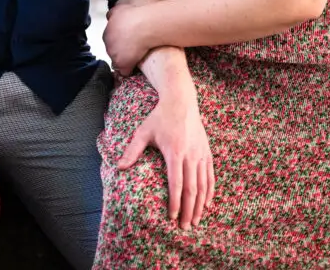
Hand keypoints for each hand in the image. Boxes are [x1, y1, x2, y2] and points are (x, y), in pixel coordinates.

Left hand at [103, 3, 152, 75]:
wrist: (143, 25)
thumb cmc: (133, 16)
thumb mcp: (119, 10)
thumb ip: (112, 14)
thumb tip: (109, 17)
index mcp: (106, 34)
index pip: (111, 43)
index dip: (119, 43)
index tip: (128, 41)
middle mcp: (108, 46)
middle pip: (113, 52)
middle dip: (121, 51)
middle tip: (133, 48)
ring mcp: (114, 56)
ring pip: (118, 62)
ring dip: (125, 60)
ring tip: (136, 56)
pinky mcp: (122, 65)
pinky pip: (125, 72)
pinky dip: (130, 70)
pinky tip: (136, 65)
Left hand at [118, 95, 214, 229]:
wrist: (181, 101)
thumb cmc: (160, 117)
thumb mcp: (143, 131)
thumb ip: (132, 150)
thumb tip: (119, 167)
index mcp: (174, 151)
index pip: (176, 183)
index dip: (175, 202)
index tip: (171, 218)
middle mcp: (190, 154)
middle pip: (192, 189)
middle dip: (188, 210)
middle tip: (184, 228)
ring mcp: (201, 153)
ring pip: (203, 185)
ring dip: (200, 205)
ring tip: (195, 221)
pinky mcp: (207, 152)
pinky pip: (211, 176)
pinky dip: (210, 192)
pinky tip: (207, 204)